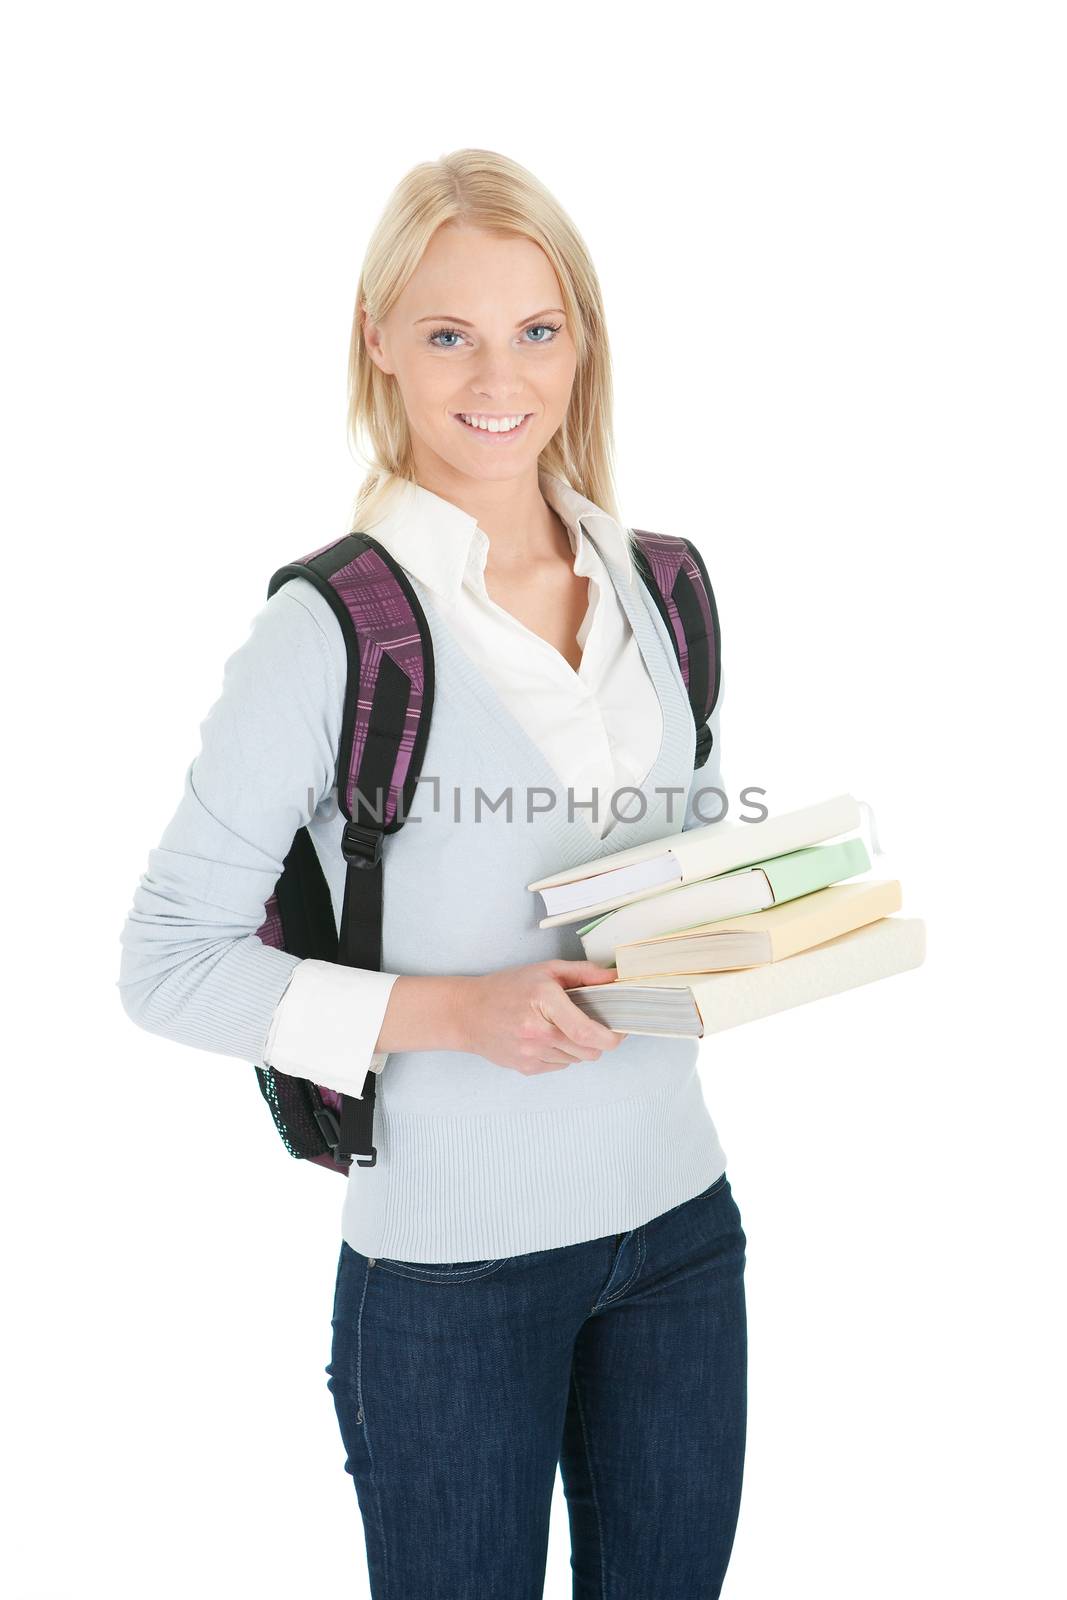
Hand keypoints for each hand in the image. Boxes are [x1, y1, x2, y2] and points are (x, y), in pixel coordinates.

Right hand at [456, 958, 624, 1074]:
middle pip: (589, 1051)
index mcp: (544, 1001)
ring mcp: (530, 1054)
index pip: (587, 1031)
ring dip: (578, 1046)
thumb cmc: (506, 988)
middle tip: (594, 1025)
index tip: (621, 1030)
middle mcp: (537, 1031)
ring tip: (562, 1028)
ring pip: (576, 1060)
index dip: (611, 1036)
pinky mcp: (526, 1068)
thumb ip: (583, 973)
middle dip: (598, 1041)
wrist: (467, 1013)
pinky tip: (547, 1038)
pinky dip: (562, 1054)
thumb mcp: (545, 970)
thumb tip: (615, 978)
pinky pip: (560, 1066)